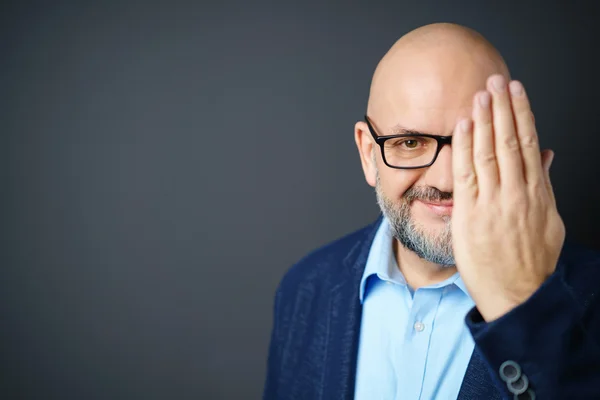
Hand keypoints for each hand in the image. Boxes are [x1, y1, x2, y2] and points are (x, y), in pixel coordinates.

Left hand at [451, 74, 565, 321]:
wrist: (518, 295)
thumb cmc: (531, 262)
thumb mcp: (549, 221)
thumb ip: (544, 187)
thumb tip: (546, 157)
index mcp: (537, 193)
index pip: (530, 143)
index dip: (522, 114)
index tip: (517, 92)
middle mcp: (517, 193)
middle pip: (511, 141)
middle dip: (503, 107)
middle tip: (497, 79)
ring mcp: (494, 202)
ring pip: (491, 151)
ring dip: (486, 120)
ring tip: (482, 93)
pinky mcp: (471, 214)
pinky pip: (468, 173)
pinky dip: (466, 147)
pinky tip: (464, 125)